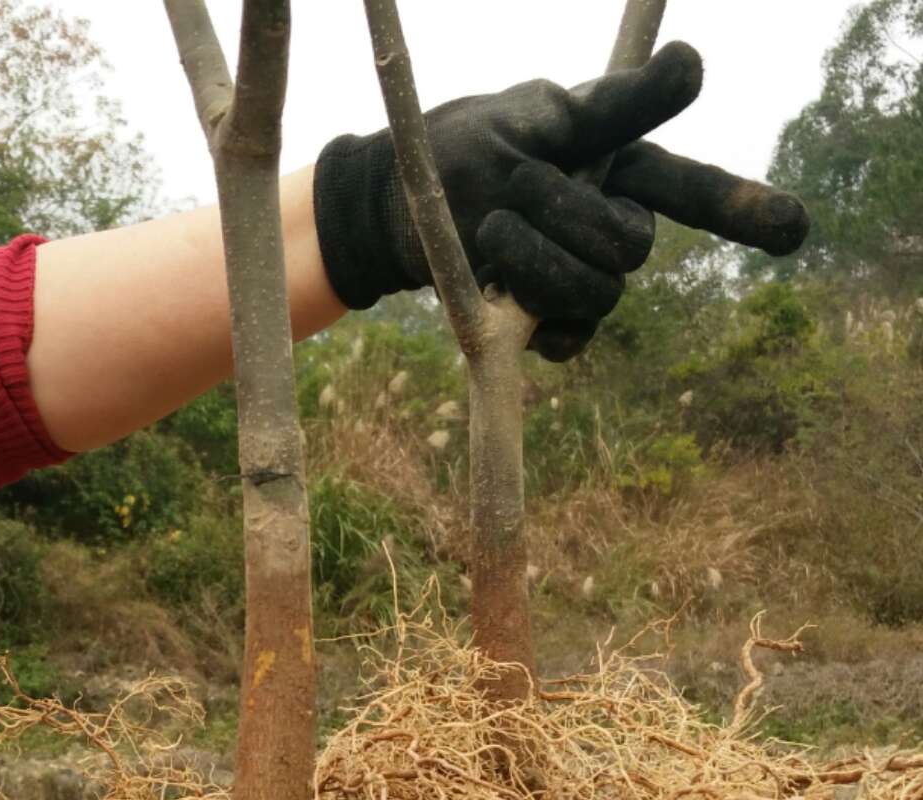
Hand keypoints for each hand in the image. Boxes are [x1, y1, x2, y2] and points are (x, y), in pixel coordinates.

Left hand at [313, 43, 808, 360]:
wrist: (400, 210)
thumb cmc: (467, 150)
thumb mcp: (538, 115)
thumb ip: (617, 106)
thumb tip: (693, 62)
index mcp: (618, 171)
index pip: (692, 191)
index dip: (743, 209)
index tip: (796, 231)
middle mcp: (610, 227)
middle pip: (631, 248)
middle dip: (569, 222)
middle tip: (512, 194)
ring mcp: (583, 281)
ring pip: (599, 295)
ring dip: (538, 264)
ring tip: (493, 234)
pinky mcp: (551, 326)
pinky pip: (570, 340)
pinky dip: (537, 321)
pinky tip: (507, 297)